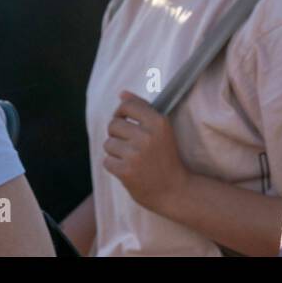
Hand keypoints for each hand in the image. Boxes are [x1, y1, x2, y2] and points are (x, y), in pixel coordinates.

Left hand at [103, 92, 190, 215]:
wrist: (174, 189)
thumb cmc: (166, 156)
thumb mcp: (161, 129)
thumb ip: (142, 109)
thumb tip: (122, 93)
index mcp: (158, 122)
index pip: (127, 105)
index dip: (120, 113)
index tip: (124, 121)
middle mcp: (147, 136)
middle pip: (113, 125)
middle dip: (116, 134)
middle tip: (129, 145)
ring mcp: (136, 154)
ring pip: (108, 144)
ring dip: (115, 152)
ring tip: (130, 158)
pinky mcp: (126, 171)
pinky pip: (107, 161)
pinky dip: (114, 165)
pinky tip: (128, 169)